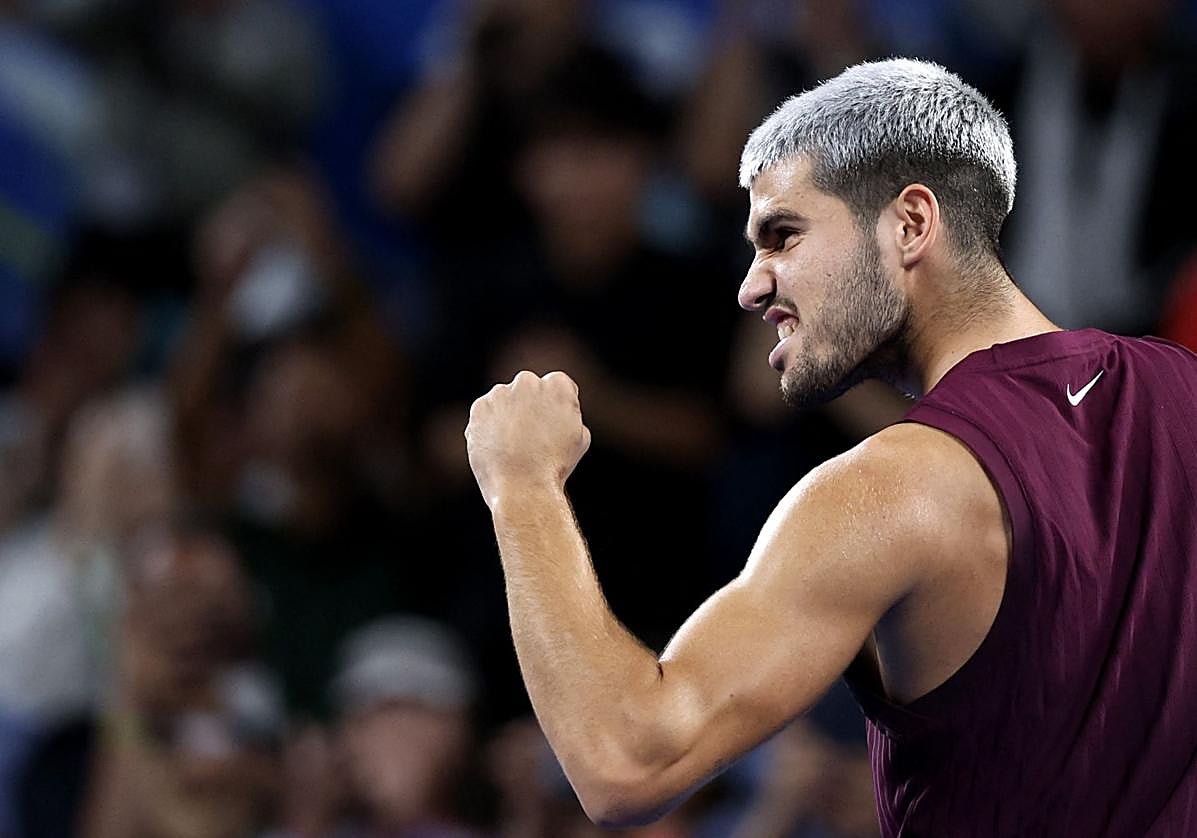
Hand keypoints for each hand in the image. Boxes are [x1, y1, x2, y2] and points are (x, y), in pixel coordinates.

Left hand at [466, 371, 590, 508]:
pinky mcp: (479, 407)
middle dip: (529, 406)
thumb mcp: (579, 437)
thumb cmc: (555, 466)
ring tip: (513, 447)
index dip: (555, 407)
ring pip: (504, 400)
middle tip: (531, 436)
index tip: (553, 426)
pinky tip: (498, 447)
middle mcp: (528, 381)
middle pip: (529, 389)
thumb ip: (568, 413)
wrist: (523, 487)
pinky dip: (488, 427)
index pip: (557, 386)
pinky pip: (486, 413)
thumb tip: (555, 411)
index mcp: (557, 385)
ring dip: (507, 415)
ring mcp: (500, 393)